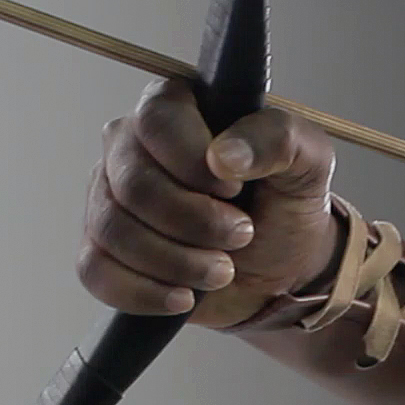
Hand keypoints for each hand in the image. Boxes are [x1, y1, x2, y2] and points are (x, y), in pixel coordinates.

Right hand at [80, 78, 343, 328]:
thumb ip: (279, 140)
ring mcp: (108, 198)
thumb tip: (225, 155)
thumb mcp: (308, 163)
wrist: (278, 268)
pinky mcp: (102, 248)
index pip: (157, 120)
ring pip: (115, 230)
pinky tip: (184, 296)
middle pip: (135, 184)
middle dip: (196, 222)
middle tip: (242, 235)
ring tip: (222, 270)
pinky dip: (145, 292)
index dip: (193, 161)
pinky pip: (96, 270)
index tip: (235, 189)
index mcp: (175, 107)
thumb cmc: (284, 204)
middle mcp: (130, 145)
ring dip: (177, 262)